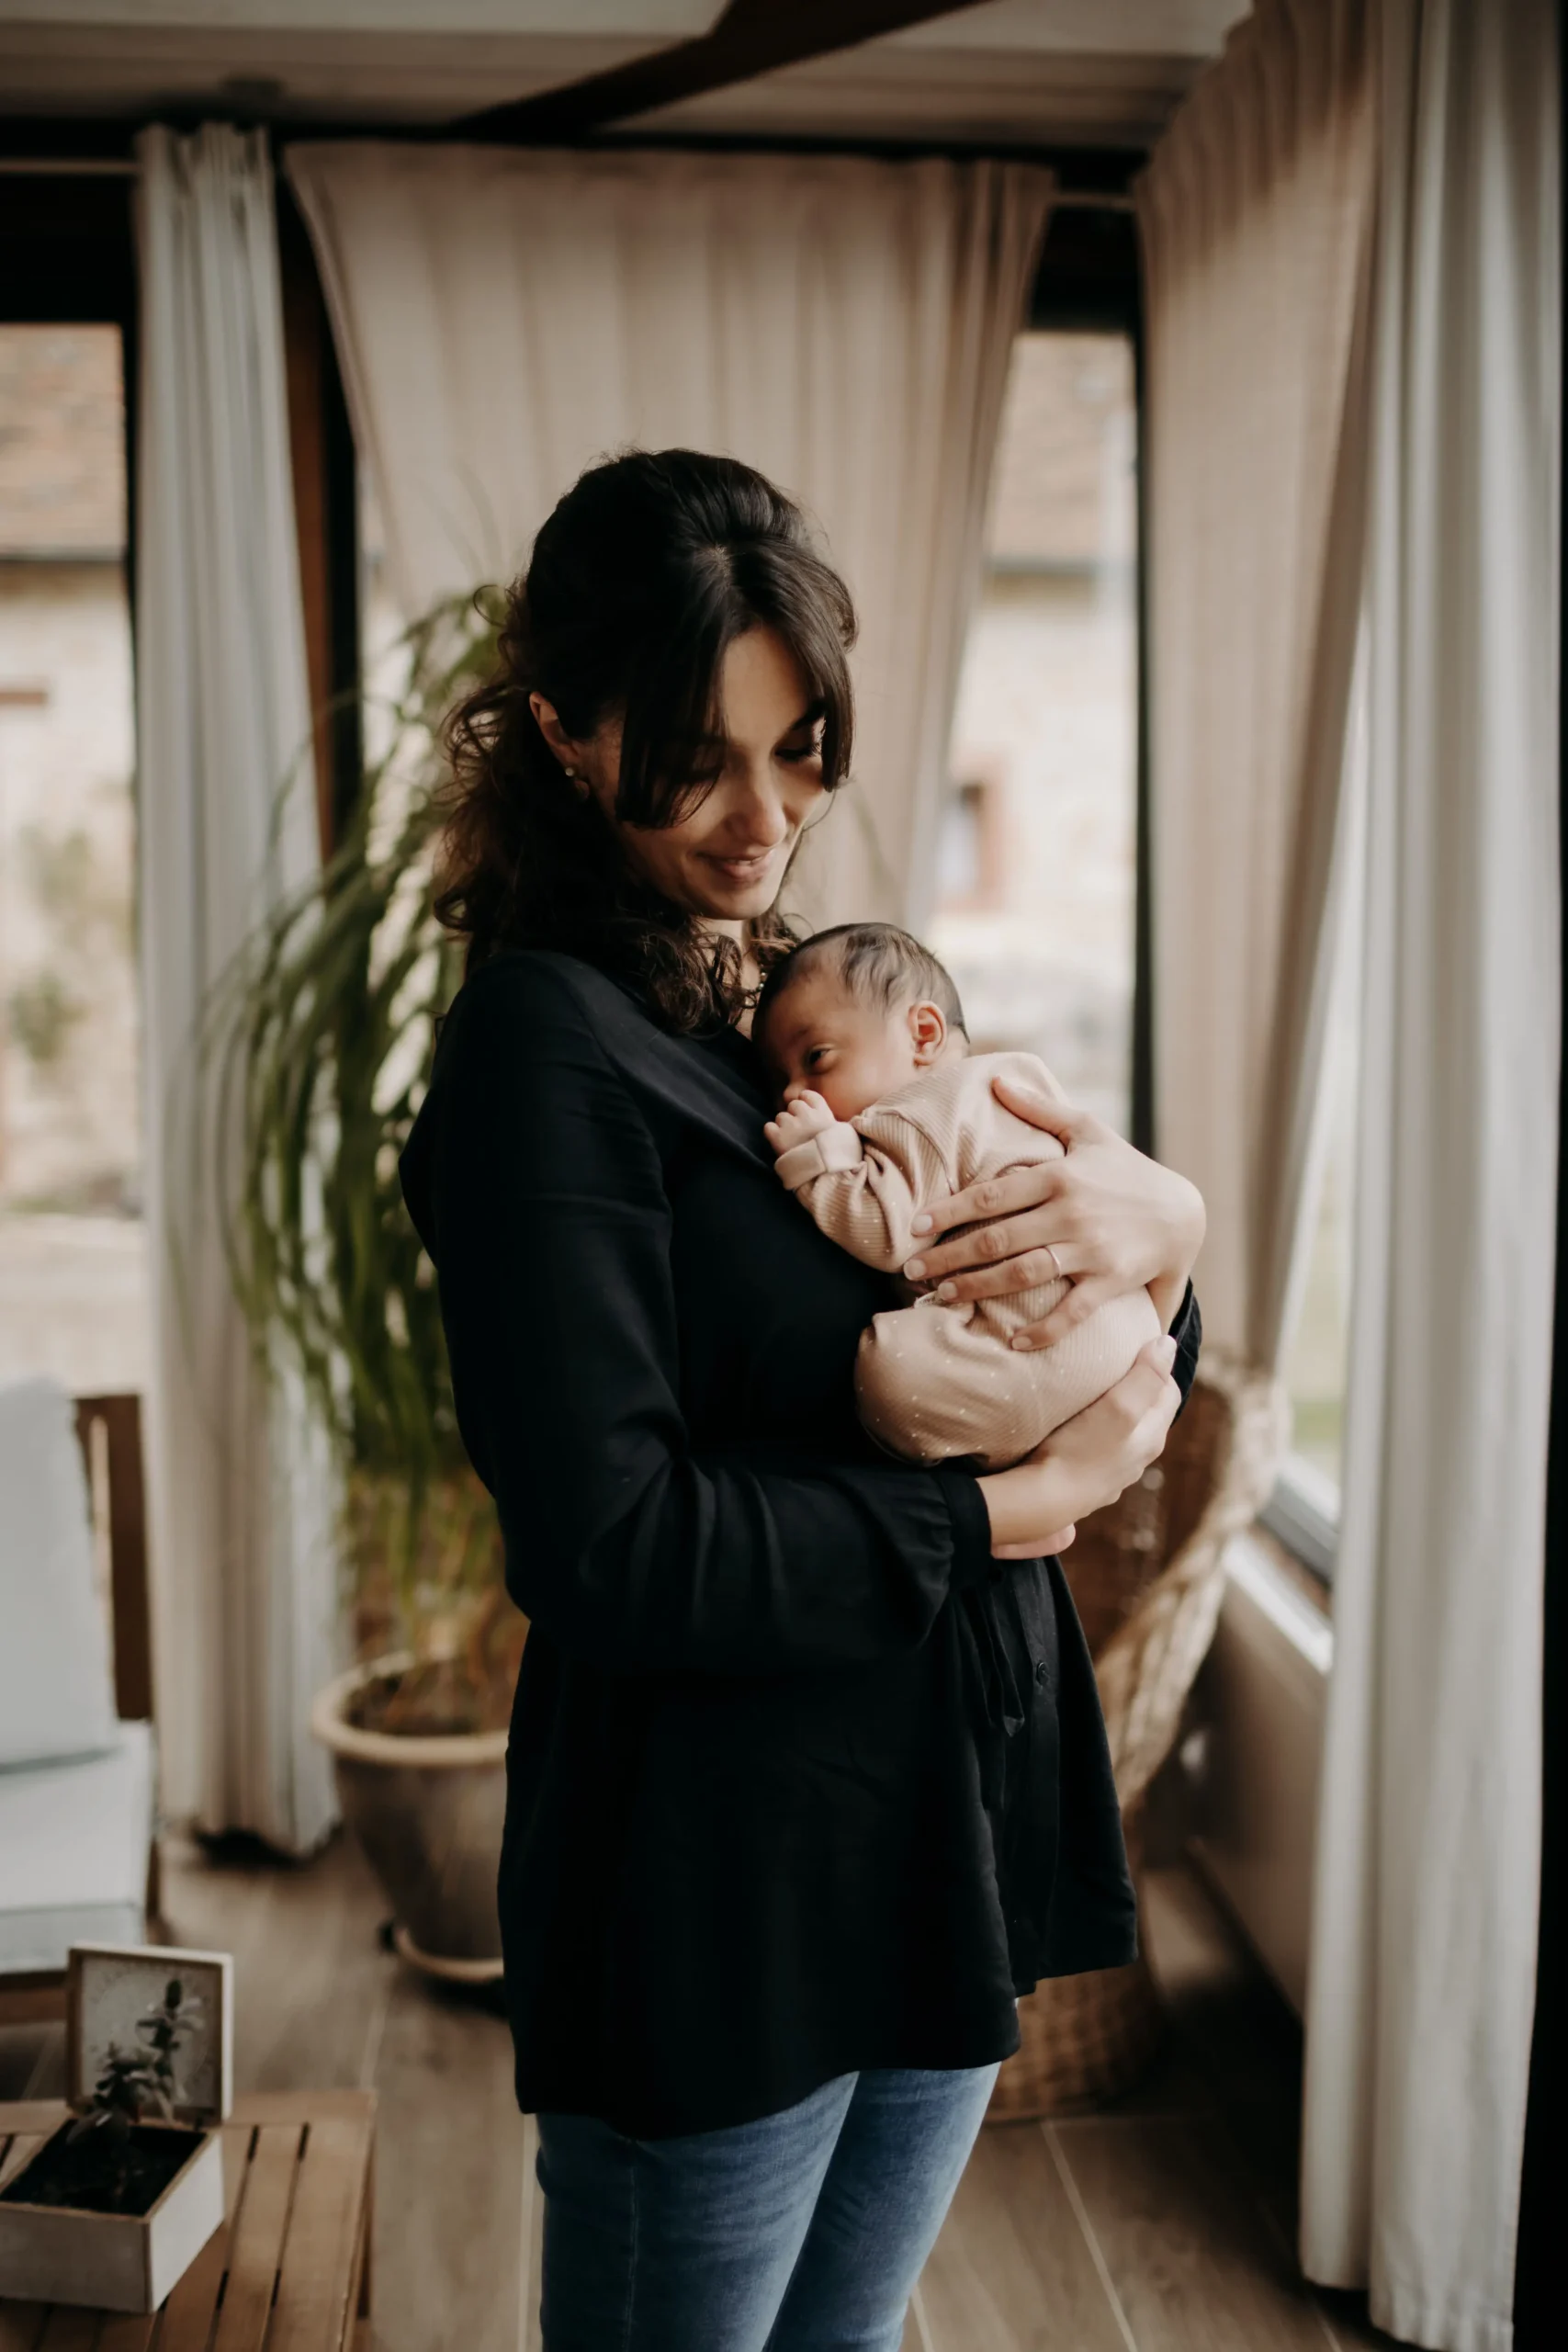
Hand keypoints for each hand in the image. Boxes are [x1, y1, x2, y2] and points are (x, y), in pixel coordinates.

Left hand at [764, 1089, 838, 1156]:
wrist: (825, 1176)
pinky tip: (780, 1142)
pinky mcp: (778, 1137)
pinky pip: (768, 1127)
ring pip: (780, 1117)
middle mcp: (807, 1115)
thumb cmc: (836, 1158)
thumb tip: (825, 1117)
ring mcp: (791, 1125)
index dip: (805, 1102)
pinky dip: (772, 1134)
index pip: (808, 1095)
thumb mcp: (842, 1135)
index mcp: (823, 1113)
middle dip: (795, 1115)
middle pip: (794, 1104)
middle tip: (799, 1131)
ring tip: (791, 1141)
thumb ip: (830, 1121)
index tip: (806, 1113)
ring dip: (784, 1126)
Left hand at [902, 1077, 1204, 1346]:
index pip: (992, 1195)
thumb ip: (1040, 1108)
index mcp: (1059, 1176)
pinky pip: (1072, 1311)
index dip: (950, 1211)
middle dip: (949, 1256)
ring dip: (978, 1288)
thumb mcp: (1088, 1131)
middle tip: (911, 1271)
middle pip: (997, 1238)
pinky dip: (1043, 1330)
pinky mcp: (1111, 1281)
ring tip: (943, 1297)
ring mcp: (1091, 1249)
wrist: (1183, 1213)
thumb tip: (997, 1079)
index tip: (916, 1226)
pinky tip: (1013, 1343)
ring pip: (1023, 1274)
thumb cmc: (1127, 1170)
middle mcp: (1070, 1212)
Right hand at [978, 1336, 1180, 1556]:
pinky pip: (1098, 1449)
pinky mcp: (1087, 1483)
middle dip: (1136, 1386)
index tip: (1133, 1347)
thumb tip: (1168, 1344)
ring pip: (1122, 1433)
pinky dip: (1093, 1433)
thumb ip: (1146, 1376)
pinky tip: (1072, 1429)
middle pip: (1146, 1412)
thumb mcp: (1119, 1406)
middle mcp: (1138, 1459)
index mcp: (1152, 1437)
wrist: (1042, 1501)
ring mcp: (1112, 1474)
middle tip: (1111, 1363)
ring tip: (1089, 1392)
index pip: (1169, 1391)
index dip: (1156, 1365)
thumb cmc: (1080, 1451)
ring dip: (1113, 1412)